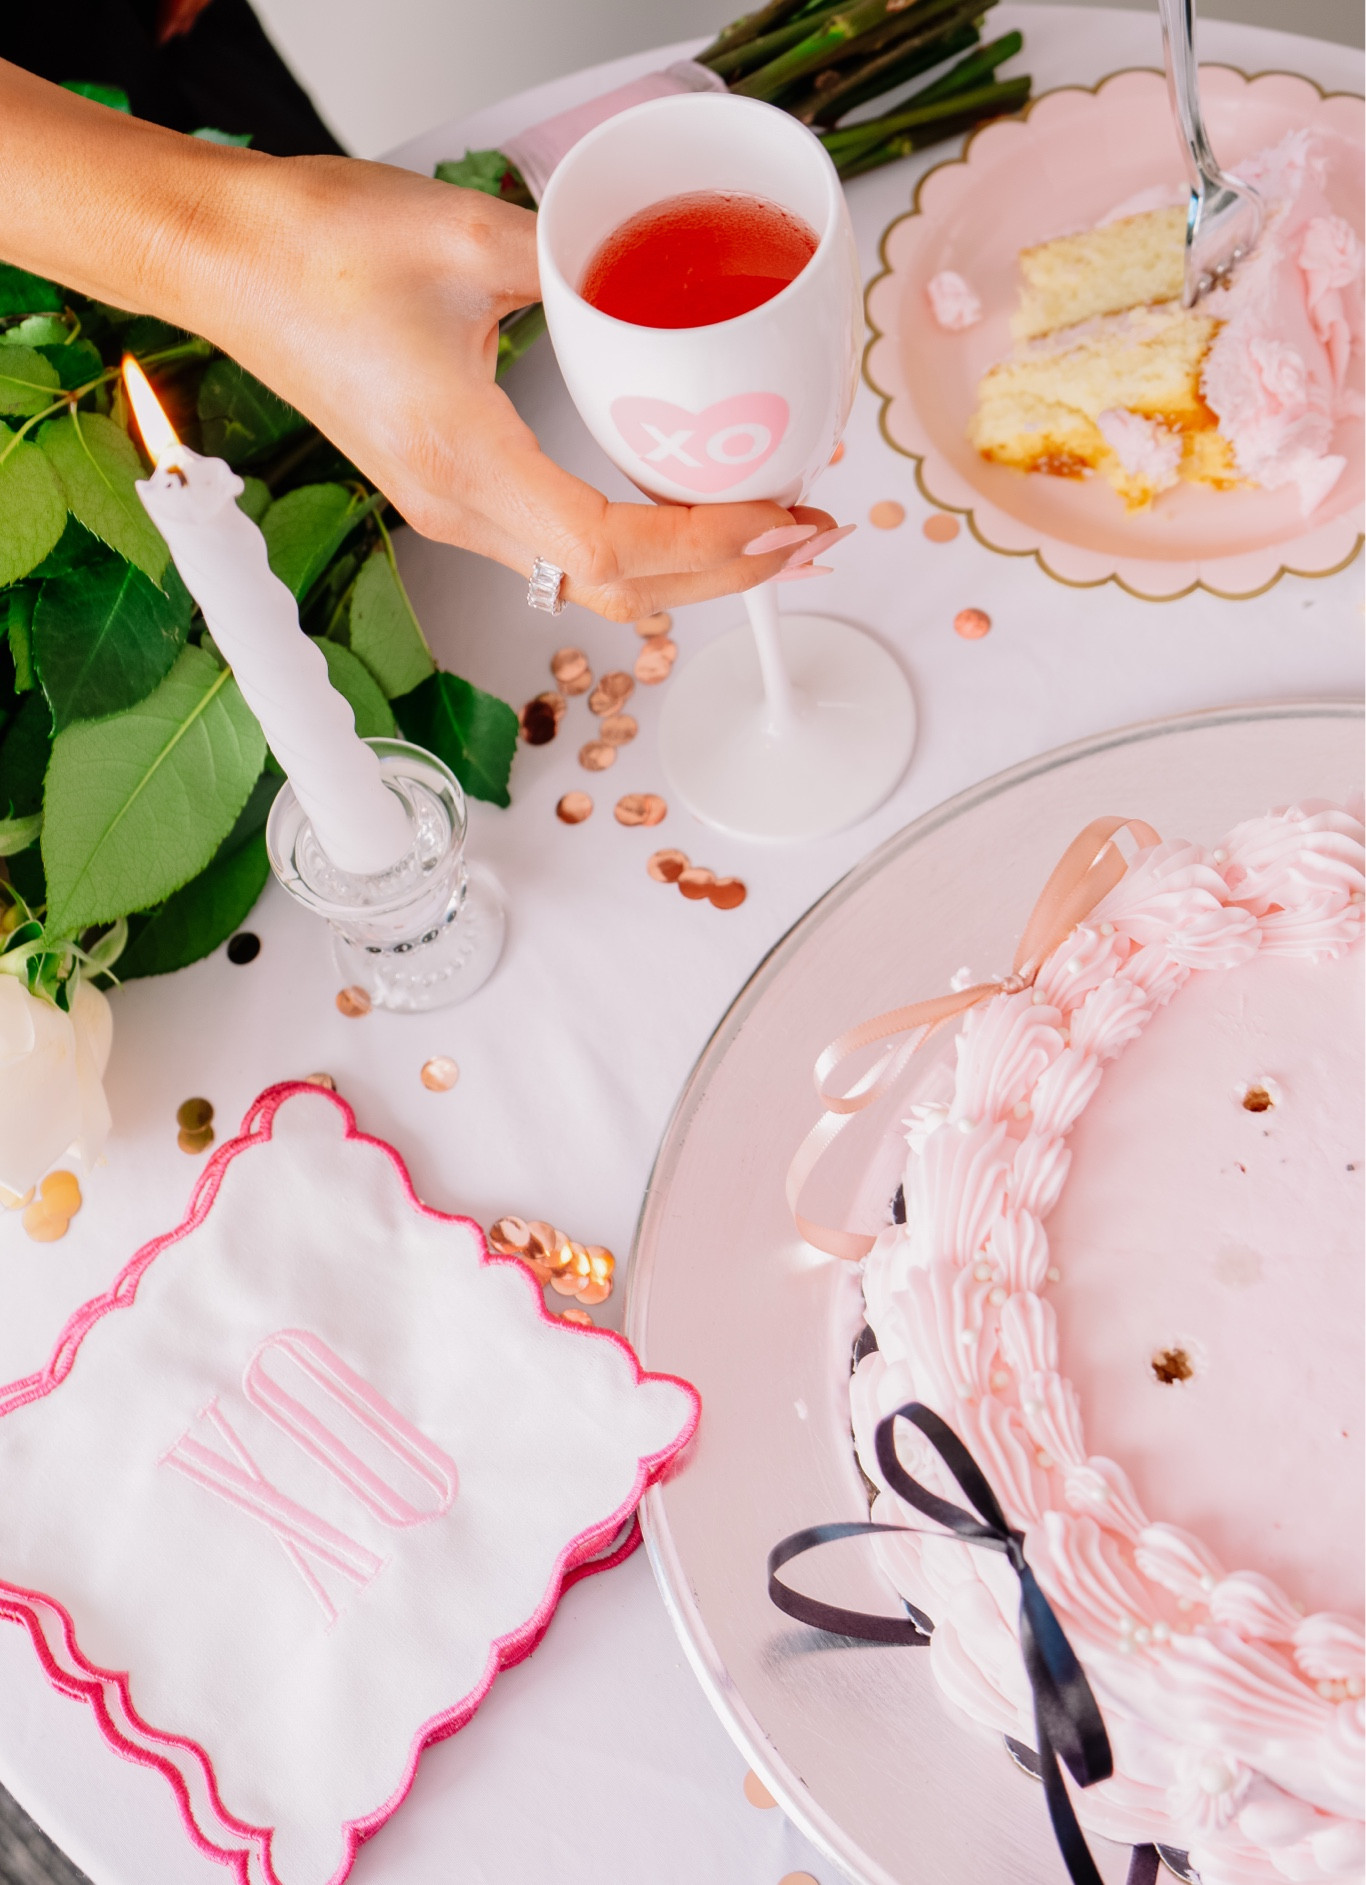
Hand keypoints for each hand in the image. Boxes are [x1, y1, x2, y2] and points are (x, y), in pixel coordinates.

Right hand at [195, 154, 838, 620]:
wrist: (223, 258)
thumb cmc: (312, 249)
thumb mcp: (469, 231)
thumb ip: (577, 263)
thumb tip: (655, 282)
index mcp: (466, 462)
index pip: (615, 547)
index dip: (712, 548)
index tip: (783, 522)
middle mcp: (459, 509)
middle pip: (616, 591)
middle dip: (723, 577)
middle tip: (805, 537)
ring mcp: (452, 510)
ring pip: (589, 582)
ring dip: (683, 569)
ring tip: (761, 530)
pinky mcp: (450, 490)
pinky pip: (560, 548)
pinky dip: (634, 545)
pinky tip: (678, 511)